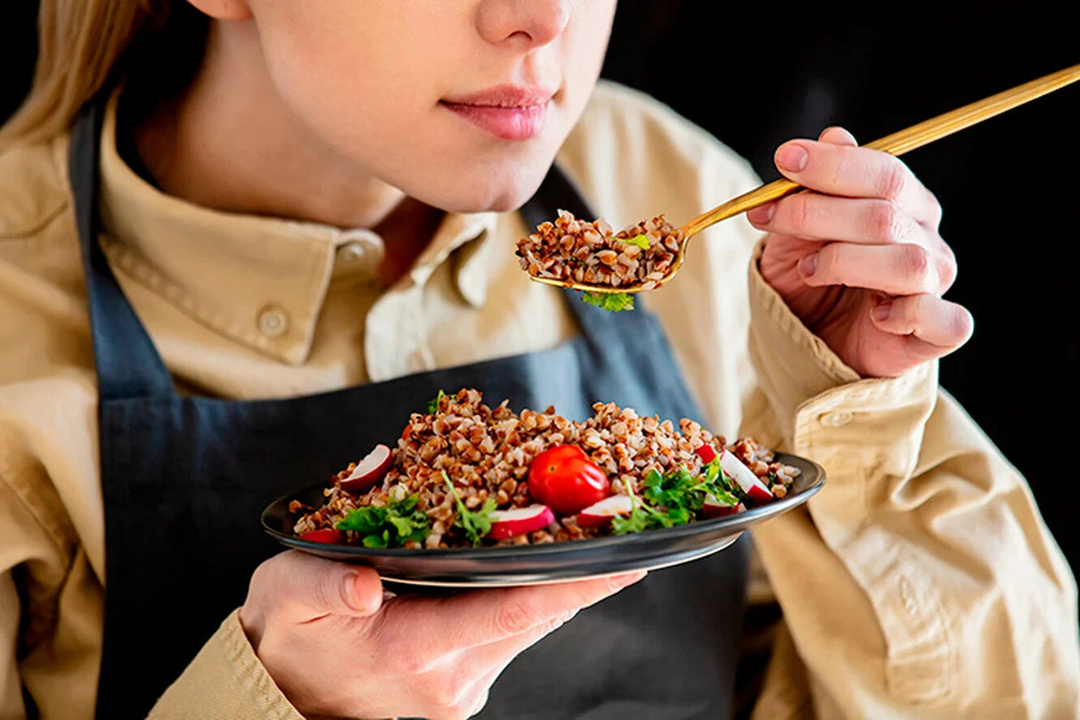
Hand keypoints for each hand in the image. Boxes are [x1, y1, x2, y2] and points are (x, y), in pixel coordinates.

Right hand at [239, 551, 643, 719]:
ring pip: (528, 630)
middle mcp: (450, 678)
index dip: (569, 585)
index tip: (621, 563)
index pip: (510, 613)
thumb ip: (323, 586)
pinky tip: (542, 572)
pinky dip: (532, 604)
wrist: (281, 690)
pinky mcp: (461, 688)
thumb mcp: (286, 597)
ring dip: (561, 590)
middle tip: (627, 535)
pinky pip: (511, 639)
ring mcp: (460, 689)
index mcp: (414, 651)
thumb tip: (364, 584)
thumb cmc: (288, 633)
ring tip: (595, 546)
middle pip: (535, 620)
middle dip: (583, 580)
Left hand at [750, 127, 973, 377]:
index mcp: (904, 204)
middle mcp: (926, 239)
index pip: (883, 171)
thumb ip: (817, 188)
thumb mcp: (798, 232)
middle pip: (884, 215)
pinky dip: (905, 314)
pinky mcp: (938, 332)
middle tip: (767, 217)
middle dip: (816, 212)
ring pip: (906, 263)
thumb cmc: (812, 281)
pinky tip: (874, 314)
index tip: (784, 160)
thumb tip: (835, 136)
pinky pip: (945, 319)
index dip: (832, 165)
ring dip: (844, 262)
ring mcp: (935, 285)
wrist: (815, 344)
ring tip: (808, 271)